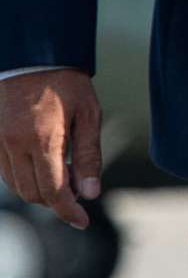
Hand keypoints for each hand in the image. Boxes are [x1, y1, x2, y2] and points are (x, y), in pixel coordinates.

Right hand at [0, 69, 103, 228]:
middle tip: (79, 189)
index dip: (69, 212)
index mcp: (43, 139)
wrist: (32, 55)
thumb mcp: (88, 115)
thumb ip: (88, 156)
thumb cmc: (66, 82)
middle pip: (33, 193)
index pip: (54, 192)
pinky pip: (5, 172)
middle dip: (57, 201)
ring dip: (40, 190)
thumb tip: (90, 193)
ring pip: (17, 186)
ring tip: (64, 175)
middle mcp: (15, 144)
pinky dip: (24, 178)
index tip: (82, 222)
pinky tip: (44, 166)